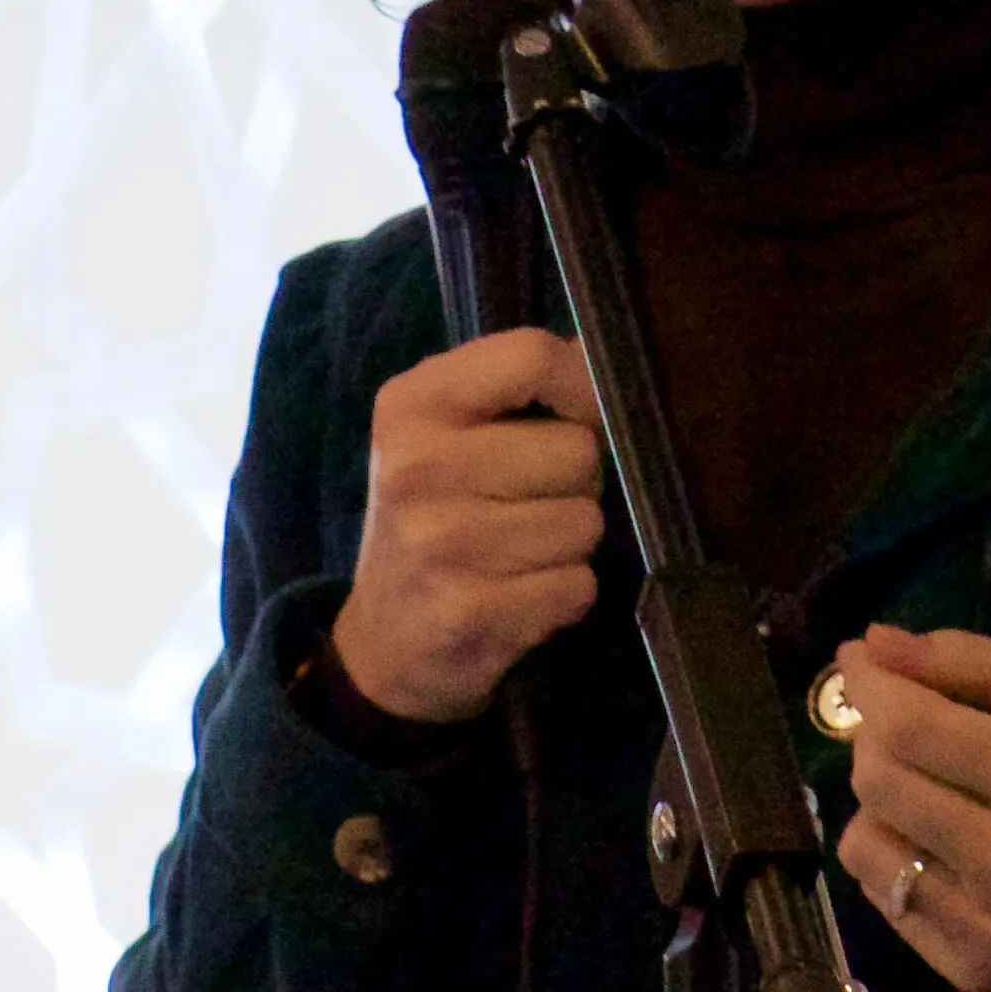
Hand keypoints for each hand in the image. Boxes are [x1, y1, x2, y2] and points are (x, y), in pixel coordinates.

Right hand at [329, 328, 607, 724]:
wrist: (387, 639)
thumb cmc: (436, 516)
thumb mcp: (448, 433)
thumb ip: (520, 387)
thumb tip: (604, 352)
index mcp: (411, 404)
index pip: (532, 356)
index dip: (582, 387)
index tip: (581, 418)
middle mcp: (416, 466)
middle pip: (576, 449)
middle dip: (576, 481)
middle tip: (531, 503)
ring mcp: (438, 542)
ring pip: (585, 522)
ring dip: (571, 544)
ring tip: (523, 552)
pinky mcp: (467, 611)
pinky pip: (577, 586)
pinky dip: (564, 595)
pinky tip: (521, 596)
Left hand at [831, 625, 990, 991]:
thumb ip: (969, 660)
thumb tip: (873, 644)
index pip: (911, 725)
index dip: (870, 685)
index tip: (859, 660)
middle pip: (877, 779)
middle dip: (875, 736)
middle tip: (901, 725)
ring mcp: (985, 924)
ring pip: (863, 839)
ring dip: (879, 801)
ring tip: (923, 791)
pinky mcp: (967, 968)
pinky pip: (879, 895)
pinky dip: (892, 857)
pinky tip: (934, 847)